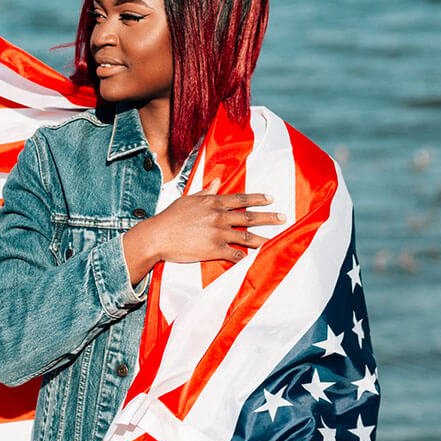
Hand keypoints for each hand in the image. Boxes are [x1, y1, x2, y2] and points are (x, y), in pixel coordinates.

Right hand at [121, 180, 284, 282]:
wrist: (157, 237)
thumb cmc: (170, 218)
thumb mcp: (187, 200)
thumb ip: (205, 192)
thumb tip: (217, 181)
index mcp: (212, 203)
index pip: (240, 199)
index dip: (257, 198)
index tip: (271, 198)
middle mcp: (218, 217)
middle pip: (249, 216)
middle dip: (268, 217)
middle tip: (283, 218)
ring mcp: (217, 234)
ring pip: (246, 236)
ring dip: (262, 238)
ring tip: (274, 239)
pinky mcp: (213, 250)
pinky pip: (234, 254)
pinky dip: (244, 257)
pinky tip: (252, 259)